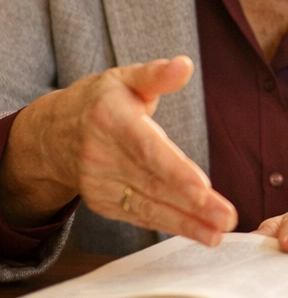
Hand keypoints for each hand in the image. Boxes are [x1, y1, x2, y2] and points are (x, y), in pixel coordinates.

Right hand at [0, 56, 236, 245]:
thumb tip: (184, 64)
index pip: (147, 149)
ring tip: (219, 233)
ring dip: (187, 222)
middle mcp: (103, 157)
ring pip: (149, 207)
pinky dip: (172, 226)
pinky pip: (142, 216)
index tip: (203, 187)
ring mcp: (101, 184)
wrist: (52, 134)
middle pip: (154, 183)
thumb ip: (156, 74)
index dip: (175, 170)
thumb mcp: (124, 78)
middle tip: (226, 217)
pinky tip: (201, 233)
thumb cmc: (100, 101)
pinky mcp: (104, 203)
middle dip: (192, 204)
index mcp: (111, 120)